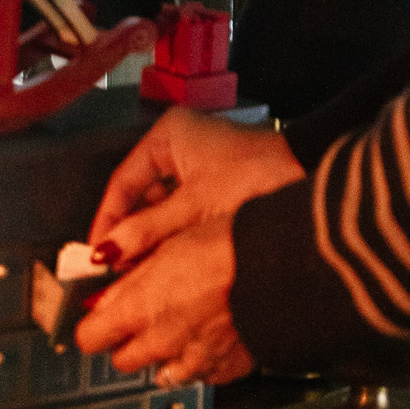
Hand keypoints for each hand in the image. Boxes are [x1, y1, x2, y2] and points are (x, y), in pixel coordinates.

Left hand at [75, 216, 254, 386]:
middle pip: (123, 361)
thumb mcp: (165, 249)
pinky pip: (201, 375)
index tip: (97, 318)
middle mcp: (163, 342)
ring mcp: (195, 360)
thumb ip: (128, 282)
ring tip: (177, 326)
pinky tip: (206, 338)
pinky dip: (198, 362)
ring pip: (162, 373)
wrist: (279, 267)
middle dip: (125, 343)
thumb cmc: (224, 247)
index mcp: (140, 310)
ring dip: (163, 355)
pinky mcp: (225, 369)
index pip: (90, 338)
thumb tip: (101, 299)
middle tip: (137, 319)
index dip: (92, 326)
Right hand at [87, 108, 301, 268]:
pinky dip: (176, 238)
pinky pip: (184, 214)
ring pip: (163, 209)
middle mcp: (179, 146)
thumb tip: (108, 254)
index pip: (123, 181)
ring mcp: (199, 165)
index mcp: (168, 136)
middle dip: (133, 235)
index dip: (108, 219)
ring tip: (142, 272)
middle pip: (143, 197)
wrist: (311, 177)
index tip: (97, 252)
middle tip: (119, 269)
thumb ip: (148, 231)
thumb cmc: (256, 177)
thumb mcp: (194, 207)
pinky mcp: (216, 185)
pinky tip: (170, 263)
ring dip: (155, 240)